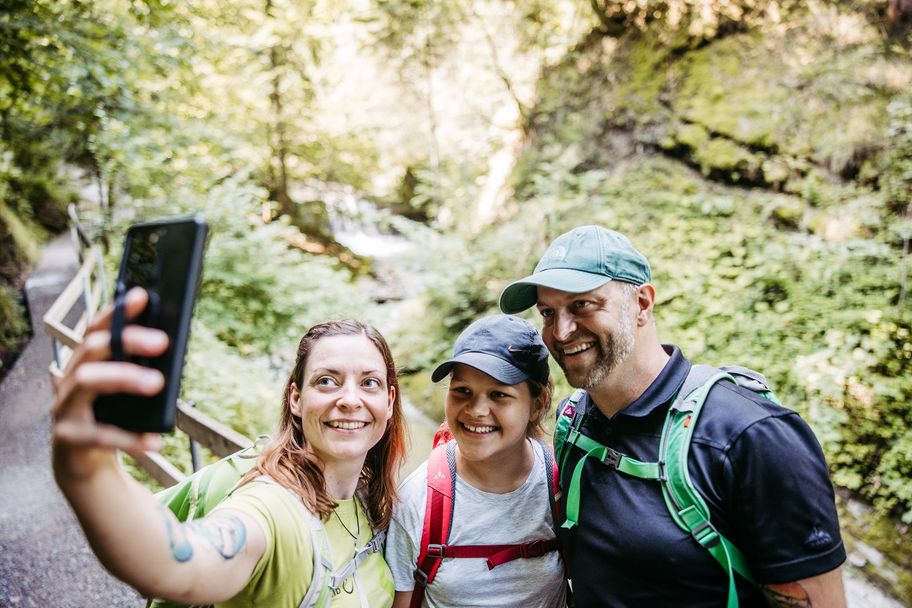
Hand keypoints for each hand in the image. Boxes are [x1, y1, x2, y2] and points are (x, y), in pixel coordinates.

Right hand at [53, 287, 167, 476]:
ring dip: (125, 377)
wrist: (81, 462)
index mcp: (86, 364)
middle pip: (93, 348)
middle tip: (162, 341)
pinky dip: (130, 438)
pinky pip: (100, 434)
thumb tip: (172, 348)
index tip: (142, 295)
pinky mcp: (69, 437)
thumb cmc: (110, 417)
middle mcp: (71, 379)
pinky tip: (155, 441)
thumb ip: (140, 369)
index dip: (117, 311)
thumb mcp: (125, 391)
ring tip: (157, 383)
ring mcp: (65, 408)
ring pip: (89, 381)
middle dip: (127, 340)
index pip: (96, 329)